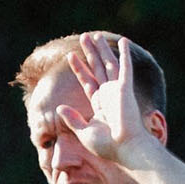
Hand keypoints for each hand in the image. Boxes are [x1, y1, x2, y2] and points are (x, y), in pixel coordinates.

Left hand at [57, 33, 157, 168]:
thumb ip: (72, 119)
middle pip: (98, 68)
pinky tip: (123, 41)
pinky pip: (125, 67)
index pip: (88, 81)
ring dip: (101, 49)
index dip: (79, 68)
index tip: (71, 55)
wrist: (125, 148)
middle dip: (90, 53)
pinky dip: (124, 54)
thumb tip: (59, 108)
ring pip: (108, 64)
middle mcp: (109, 95)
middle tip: (84, 37)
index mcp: (100, 104)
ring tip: (94, 35)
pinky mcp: (126, 88)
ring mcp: (118, 90)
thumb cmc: (107, 146)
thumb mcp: (84, 132)